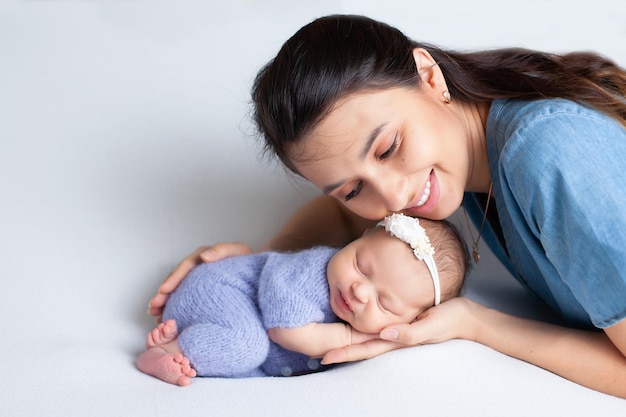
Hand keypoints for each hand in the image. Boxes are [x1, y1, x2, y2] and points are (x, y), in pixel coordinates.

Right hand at [148, 242, 251, 320]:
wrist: (258, 273)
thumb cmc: (248, 261)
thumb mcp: (238, 251)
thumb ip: (223, 250)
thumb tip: (205, 256)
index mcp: (204, 257)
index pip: (185, 267)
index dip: (173, 278)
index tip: (164, 290)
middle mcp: (198, 268)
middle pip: (176, 279)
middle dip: (163, 293)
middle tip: (154, 306)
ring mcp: (198, 280)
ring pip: (177, 290)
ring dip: (164, 301)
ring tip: (155, 313)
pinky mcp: (201, 291)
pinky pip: (185, 298)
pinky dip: (175, 305)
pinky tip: (166, 317)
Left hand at [322, 297, 478, 363]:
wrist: (465, 316)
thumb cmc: (450, 320)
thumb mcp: (431, 326)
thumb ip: (410, 333)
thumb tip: (386, 334)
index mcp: (397, 340)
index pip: (365, 348)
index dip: (345, 352)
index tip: (325, 356)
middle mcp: (393, 337)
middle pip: (360, 346)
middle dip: (339, 350)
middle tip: (315, 352)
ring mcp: (396, 331)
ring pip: (366, 338)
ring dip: (346, 343)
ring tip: (326, 345)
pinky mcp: (400, 322)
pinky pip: (376, 328)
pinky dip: (360, 331)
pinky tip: (351, 330)